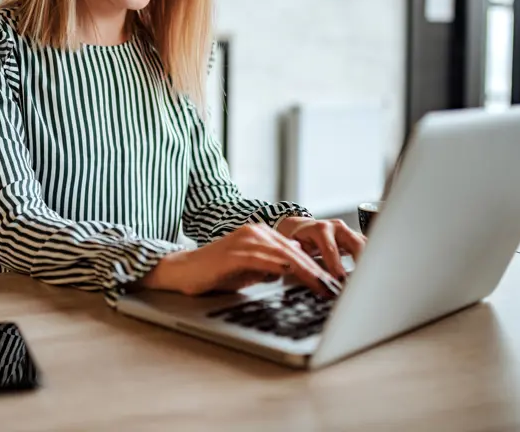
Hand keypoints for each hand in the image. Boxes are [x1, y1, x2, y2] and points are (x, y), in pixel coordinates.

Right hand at [140, 223, 342, 297]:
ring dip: (306, 271)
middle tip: (335, 288)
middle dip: (318, 271)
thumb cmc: (215, 273)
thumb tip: (290, 274)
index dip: (317, 267)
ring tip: (322, 286)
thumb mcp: (249, 271)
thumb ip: (269, 269)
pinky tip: (293, 274)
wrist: (183, 271)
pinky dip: (280, 267)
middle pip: (295, 251)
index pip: (296, 250)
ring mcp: (244, 240)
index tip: (333, 285)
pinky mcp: (234, 252)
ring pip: (283, 254)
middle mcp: (255, 232)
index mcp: (261, 235)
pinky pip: (263, 259)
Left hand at [276, 216, 366, 280]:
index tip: (341, 281)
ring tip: (371, 280)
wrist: (302, 228)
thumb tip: (298, 268)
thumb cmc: (297, 238)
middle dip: (361, 262)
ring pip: (365, 244)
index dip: (336, 266)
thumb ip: (299, 256)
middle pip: (356, 243)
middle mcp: (337, 227)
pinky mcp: (355, 237)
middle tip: (362, 281)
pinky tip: (372, 273)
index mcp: (320, 229)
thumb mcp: (293, 246)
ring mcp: (348, 231)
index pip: (331, 249)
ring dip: (369, 262)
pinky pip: (367, 247)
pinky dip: (371, 259)